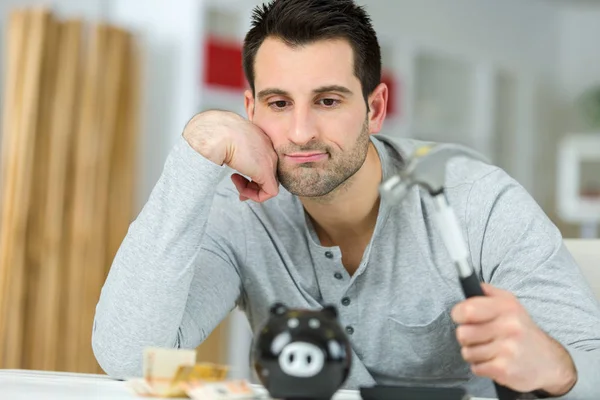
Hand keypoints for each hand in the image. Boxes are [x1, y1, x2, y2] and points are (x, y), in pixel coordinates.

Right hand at [183, 110, 278, 201]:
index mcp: (261, 140)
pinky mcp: (267, 173)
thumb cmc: (218, 132)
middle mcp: (270, 149)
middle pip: (268, 174)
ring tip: (235, 181)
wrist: (218, 133)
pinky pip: (269, 192)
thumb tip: (233, 158)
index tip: (237, 177)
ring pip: (269, 184)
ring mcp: (270, 161)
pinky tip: (241, 190)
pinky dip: (255, 196)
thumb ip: (237, 150)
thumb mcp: (231, 141)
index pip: (263, 162)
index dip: (251, 173)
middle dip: (252, 185)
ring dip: (250, 189)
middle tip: (238, 186)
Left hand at [451, 283, 576, 395]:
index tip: (462, 318)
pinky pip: (475, 368)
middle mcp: (509, 326)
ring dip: (474, 353)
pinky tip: (494, 362)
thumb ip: (488, 292)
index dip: (458, 315)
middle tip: (479, 337)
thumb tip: (468, 282)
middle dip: (466, 337)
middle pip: (462, 333)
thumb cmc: (523, 331)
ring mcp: (507, 349)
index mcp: (506, 307)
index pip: (466, 310)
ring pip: (467, 352)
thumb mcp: (511, 304)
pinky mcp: (504, 370)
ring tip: (490, 350)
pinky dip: (481, 367)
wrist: (549, 363)